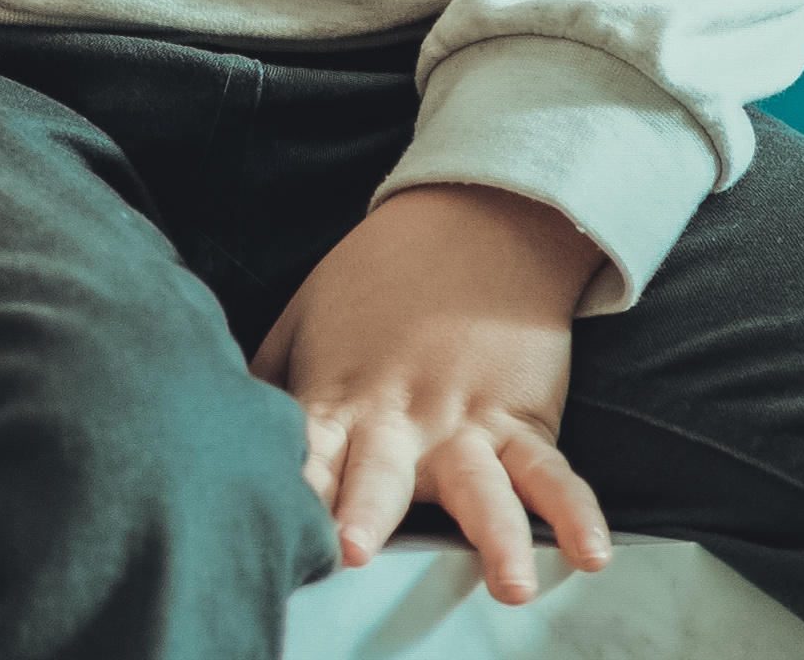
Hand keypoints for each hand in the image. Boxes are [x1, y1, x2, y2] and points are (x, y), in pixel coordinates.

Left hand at [247, 183, 619, 604]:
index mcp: (337, 399)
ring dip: (492, 534)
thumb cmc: (375, 279)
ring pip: (480, 487)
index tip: (265, 518)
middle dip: (366, 510)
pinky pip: (552, 475)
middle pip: (379, 474)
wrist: (473, 220)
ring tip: (508, 585)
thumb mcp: (303, 319)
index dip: (286, 485)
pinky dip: (575, 513)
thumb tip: (214, 426)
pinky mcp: (523, 420)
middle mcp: (401, 420)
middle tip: (355, 548)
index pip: (302, 452)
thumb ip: (267, 383)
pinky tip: (589, 553)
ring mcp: (467, 424)